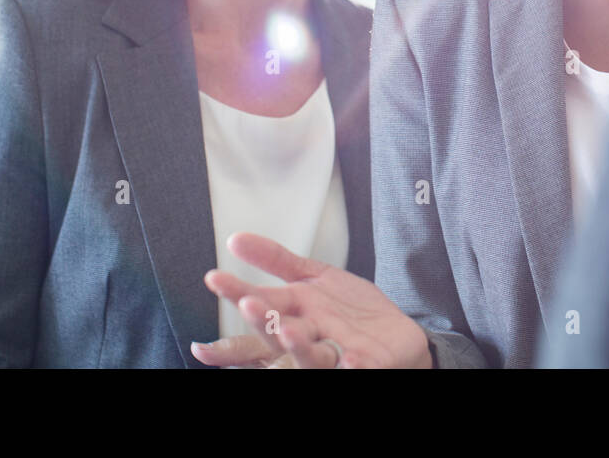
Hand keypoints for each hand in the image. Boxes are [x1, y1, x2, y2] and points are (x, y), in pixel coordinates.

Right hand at [202, 232, 432, 368]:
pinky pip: (358, 368)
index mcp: (293, 316)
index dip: (236, 293)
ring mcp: (336, 355)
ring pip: (312, 356)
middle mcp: (309, 339)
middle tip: (247, 304)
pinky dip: (352, 365)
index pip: (260, 305)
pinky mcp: (367, 365)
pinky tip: (350, 359)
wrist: (395, 335)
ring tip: (289, 330)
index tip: (213, 278)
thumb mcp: (312, 276)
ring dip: (299, 346)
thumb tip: (235, 239)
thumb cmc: (349, 312)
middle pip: (279, 334)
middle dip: (264, 321)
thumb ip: (276, 260)